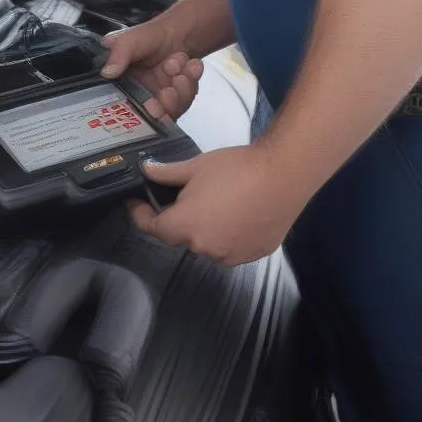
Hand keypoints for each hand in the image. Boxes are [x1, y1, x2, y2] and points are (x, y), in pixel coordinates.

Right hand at [100, 19, 203, 120]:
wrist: (176, 32)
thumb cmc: (148, 36)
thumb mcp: (129, 40)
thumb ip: (119, 54)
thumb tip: (107, 72)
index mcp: (123, 89)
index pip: (129, 110)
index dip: (141, 112)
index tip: (153, 107)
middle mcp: (143, 98)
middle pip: (154, 114)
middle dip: (165, 104)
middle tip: (169, 91)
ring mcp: (163, 99)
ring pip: (174, 107)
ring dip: (181, 89)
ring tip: (179, 65)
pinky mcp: (181, 97)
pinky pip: (188, 97)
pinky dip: (191, 81)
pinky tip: (192, 65)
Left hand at [127, 144, 308, 266]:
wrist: (284, 175)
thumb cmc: (237, 169)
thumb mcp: (196, 166)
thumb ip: (167, 173)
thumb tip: (146, 171)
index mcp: (186, 226)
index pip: (153, 229)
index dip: (141, 216)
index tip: (137, 204)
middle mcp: (205, 248)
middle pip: (183, 235)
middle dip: (181, 216)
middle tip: (189, 192)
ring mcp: (231, 255)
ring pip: (208, 242)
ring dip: (206, 227)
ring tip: (219, 200)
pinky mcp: (254, 254)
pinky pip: (232, 246)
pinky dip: (229, 233)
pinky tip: (240, 212)